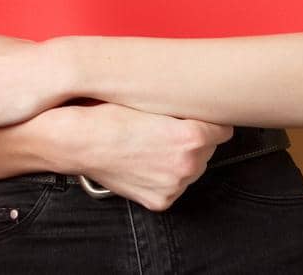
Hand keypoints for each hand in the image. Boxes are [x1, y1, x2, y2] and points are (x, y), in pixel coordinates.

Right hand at [67, 102, 233, 211]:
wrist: (78, 141)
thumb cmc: (109, 116)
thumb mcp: (150, 101)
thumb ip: (183, 108)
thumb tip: (202, 107)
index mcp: (191, 137)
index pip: (224, 131)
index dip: (211, 123)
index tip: (201, 119)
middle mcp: (187, 165)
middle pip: (208, 151)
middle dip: (194, 141)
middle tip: (167, 130)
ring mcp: (174, 187)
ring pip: (192, 169)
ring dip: (180, 160)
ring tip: (152, 146)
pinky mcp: (160, 202)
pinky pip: (173, 187)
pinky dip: (163, 177)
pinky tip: (144, 163)